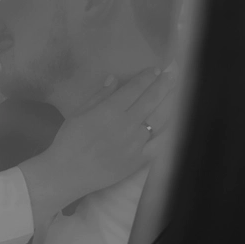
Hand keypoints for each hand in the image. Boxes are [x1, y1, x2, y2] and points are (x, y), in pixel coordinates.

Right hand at [18, 66, 176, 212]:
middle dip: (162, 85)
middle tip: (171, 75)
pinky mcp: (139, 159)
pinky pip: (159, 145)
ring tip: (176, 93)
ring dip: (168, 103)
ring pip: (158, 119)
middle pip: (150, 100)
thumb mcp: (77, 114)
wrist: (68, 173)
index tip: (155, 70)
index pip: (134, 89)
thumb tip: (114, 79)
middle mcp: (126, 124)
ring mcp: (135, 143)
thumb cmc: (68, 141)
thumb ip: (98, 96)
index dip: (147, 77)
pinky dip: (168, 133)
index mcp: (109, 110)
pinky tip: (175, 123)